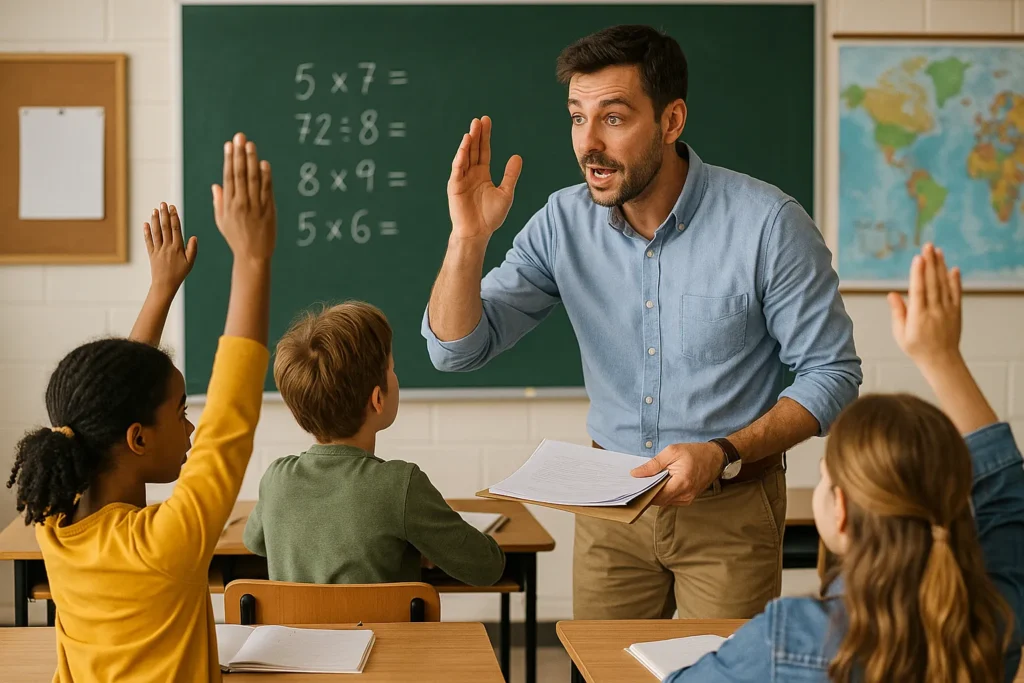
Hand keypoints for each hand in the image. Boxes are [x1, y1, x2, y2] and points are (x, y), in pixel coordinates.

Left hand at [142, 202, 196, 294]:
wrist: (165, 284)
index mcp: (177, 247)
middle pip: (165, 227)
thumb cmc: (179, 273)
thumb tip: (194, 237)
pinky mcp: (151, 253)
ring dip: (155, 220)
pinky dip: (146, 232)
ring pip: (156, 232)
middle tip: (163, 204)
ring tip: (155, 210)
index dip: (174, 217)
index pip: (176, 229)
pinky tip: (146, 224)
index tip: (172, 208)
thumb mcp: (190, 263)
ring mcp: (158, 249)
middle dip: (164, 214)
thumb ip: (192, 249)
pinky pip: (148, 241)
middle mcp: (167, 246)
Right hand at [212, 132, 275, 261]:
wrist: (253, 255)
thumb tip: (217, 185)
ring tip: (251, 145)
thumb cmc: (236, 237)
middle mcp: (241, 203)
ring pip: (253, 179)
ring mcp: (255, 206)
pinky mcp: (268, 210)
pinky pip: (267, 190)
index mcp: (229, 204)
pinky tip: (264, 164)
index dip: (229, 159)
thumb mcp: (222, 221)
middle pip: (239, 174)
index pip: (228, 177)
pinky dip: (266, 176)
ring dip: (252, 160)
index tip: (230, 145)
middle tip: (240, 137)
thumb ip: (220, 202)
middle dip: (239, 154)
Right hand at [447, 116, 522, 241]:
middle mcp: (471, 173)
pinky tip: (464, 147)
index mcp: (483, 174)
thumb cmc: (491, 216)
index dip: (485, 136)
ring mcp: (462, 179)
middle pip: (474, 150)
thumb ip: (510, 175)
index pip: (484, 151)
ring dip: (467, 144)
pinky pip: (457, 169)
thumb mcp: (506, 193)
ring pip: (464, 157)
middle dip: (477, 135)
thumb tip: (517, 156)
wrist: (478, 232)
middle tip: (479, 120)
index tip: (486, 121)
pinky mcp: (455, 186)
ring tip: (472, 130)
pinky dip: (460, 158)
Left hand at [630, 442, 723, 505]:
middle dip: (647, 492)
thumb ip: (653, 464)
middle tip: (635, 483)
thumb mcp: (672, 452)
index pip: (656, 495)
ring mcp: (688, 499)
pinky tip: (658, 484)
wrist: (715, 457)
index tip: (631, 486)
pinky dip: (663, 493)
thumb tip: (635, 474)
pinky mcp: (688, 499)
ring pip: (664, 501)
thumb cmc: (695, 452)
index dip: (643, 492)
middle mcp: (685, 495)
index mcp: (682, 483)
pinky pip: (670, 499)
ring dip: (655, 493)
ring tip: (646, 482)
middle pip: (659, 500)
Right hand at [888, 243, 961, 371]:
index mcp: (919, 317)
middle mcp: (934, 311)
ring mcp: (947, 310)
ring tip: (937, 251)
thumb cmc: (917, 348)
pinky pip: (956, 293)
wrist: (941, 360)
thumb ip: (898, 312)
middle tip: (928, 246)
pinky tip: (953, 269)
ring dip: (940, 267)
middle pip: (932, 283)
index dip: (918, 274)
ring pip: (944, 285)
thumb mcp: (900, 333)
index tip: (918, 258)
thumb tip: (892, 294)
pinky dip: (955, 281)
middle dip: (930, 263)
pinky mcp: (956, 312)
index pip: (918, 291)